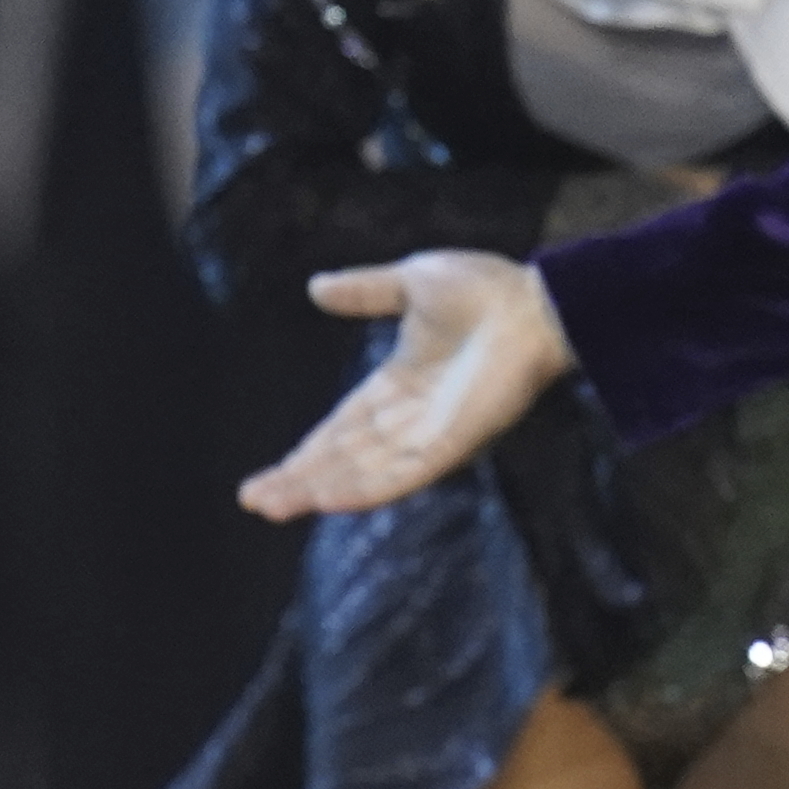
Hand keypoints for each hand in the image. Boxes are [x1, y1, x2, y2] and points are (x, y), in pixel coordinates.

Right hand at [237, 251, 571, 519]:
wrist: (537, 303)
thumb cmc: (488, 290)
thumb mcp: (409, 282)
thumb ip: (363, 292)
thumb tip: (316, 288)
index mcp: (399, 384)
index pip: (343, 427)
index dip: (307, 450)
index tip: (270, 472)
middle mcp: (410, 419)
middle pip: (343, 457)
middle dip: (297, 479)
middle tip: (252, 500)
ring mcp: (430, 436)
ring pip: (361, 473)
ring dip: (315, 490)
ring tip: (271, 506)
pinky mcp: (451, 446)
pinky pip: (399, 477)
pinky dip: (360, 490)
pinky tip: (323, 500)